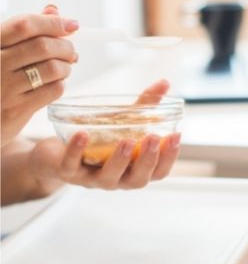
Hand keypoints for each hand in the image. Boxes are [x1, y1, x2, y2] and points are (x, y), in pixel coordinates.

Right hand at [1, 6, 78, 145]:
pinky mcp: (16, 109)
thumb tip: (53, 10)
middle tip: (72, 52)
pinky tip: (55, 83)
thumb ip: (26, 31)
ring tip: (64, 68)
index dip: (53, 23)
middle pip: (43, 46)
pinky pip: (53, 90)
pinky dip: (61, 84)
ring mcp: (4, 88)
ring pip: (52, 68)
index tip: (73, 26)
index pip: (25, 25)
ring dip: (66, 67)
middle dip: (66, 47)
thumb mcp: (3, 50)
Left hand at [28, 80, 180, 194]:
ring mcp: (91, 178)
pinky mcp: (66, 172)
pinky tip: (83, 134)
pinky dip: (77, 150)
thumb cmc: (97, 139)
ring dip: (119, 160)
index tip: (176, 135)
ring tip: (126, 140)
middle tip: (153, 139)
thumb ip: (145, 106)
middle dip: (148, 160)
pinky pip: (71, 166)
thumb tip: (165, 83)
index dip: (170, 157)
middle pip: (138, 179)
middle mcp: (117, 179)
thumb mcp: (123, 121)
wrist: (56, 153)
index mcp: (134, 169)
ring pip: (108, 178)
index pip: (159, 172)